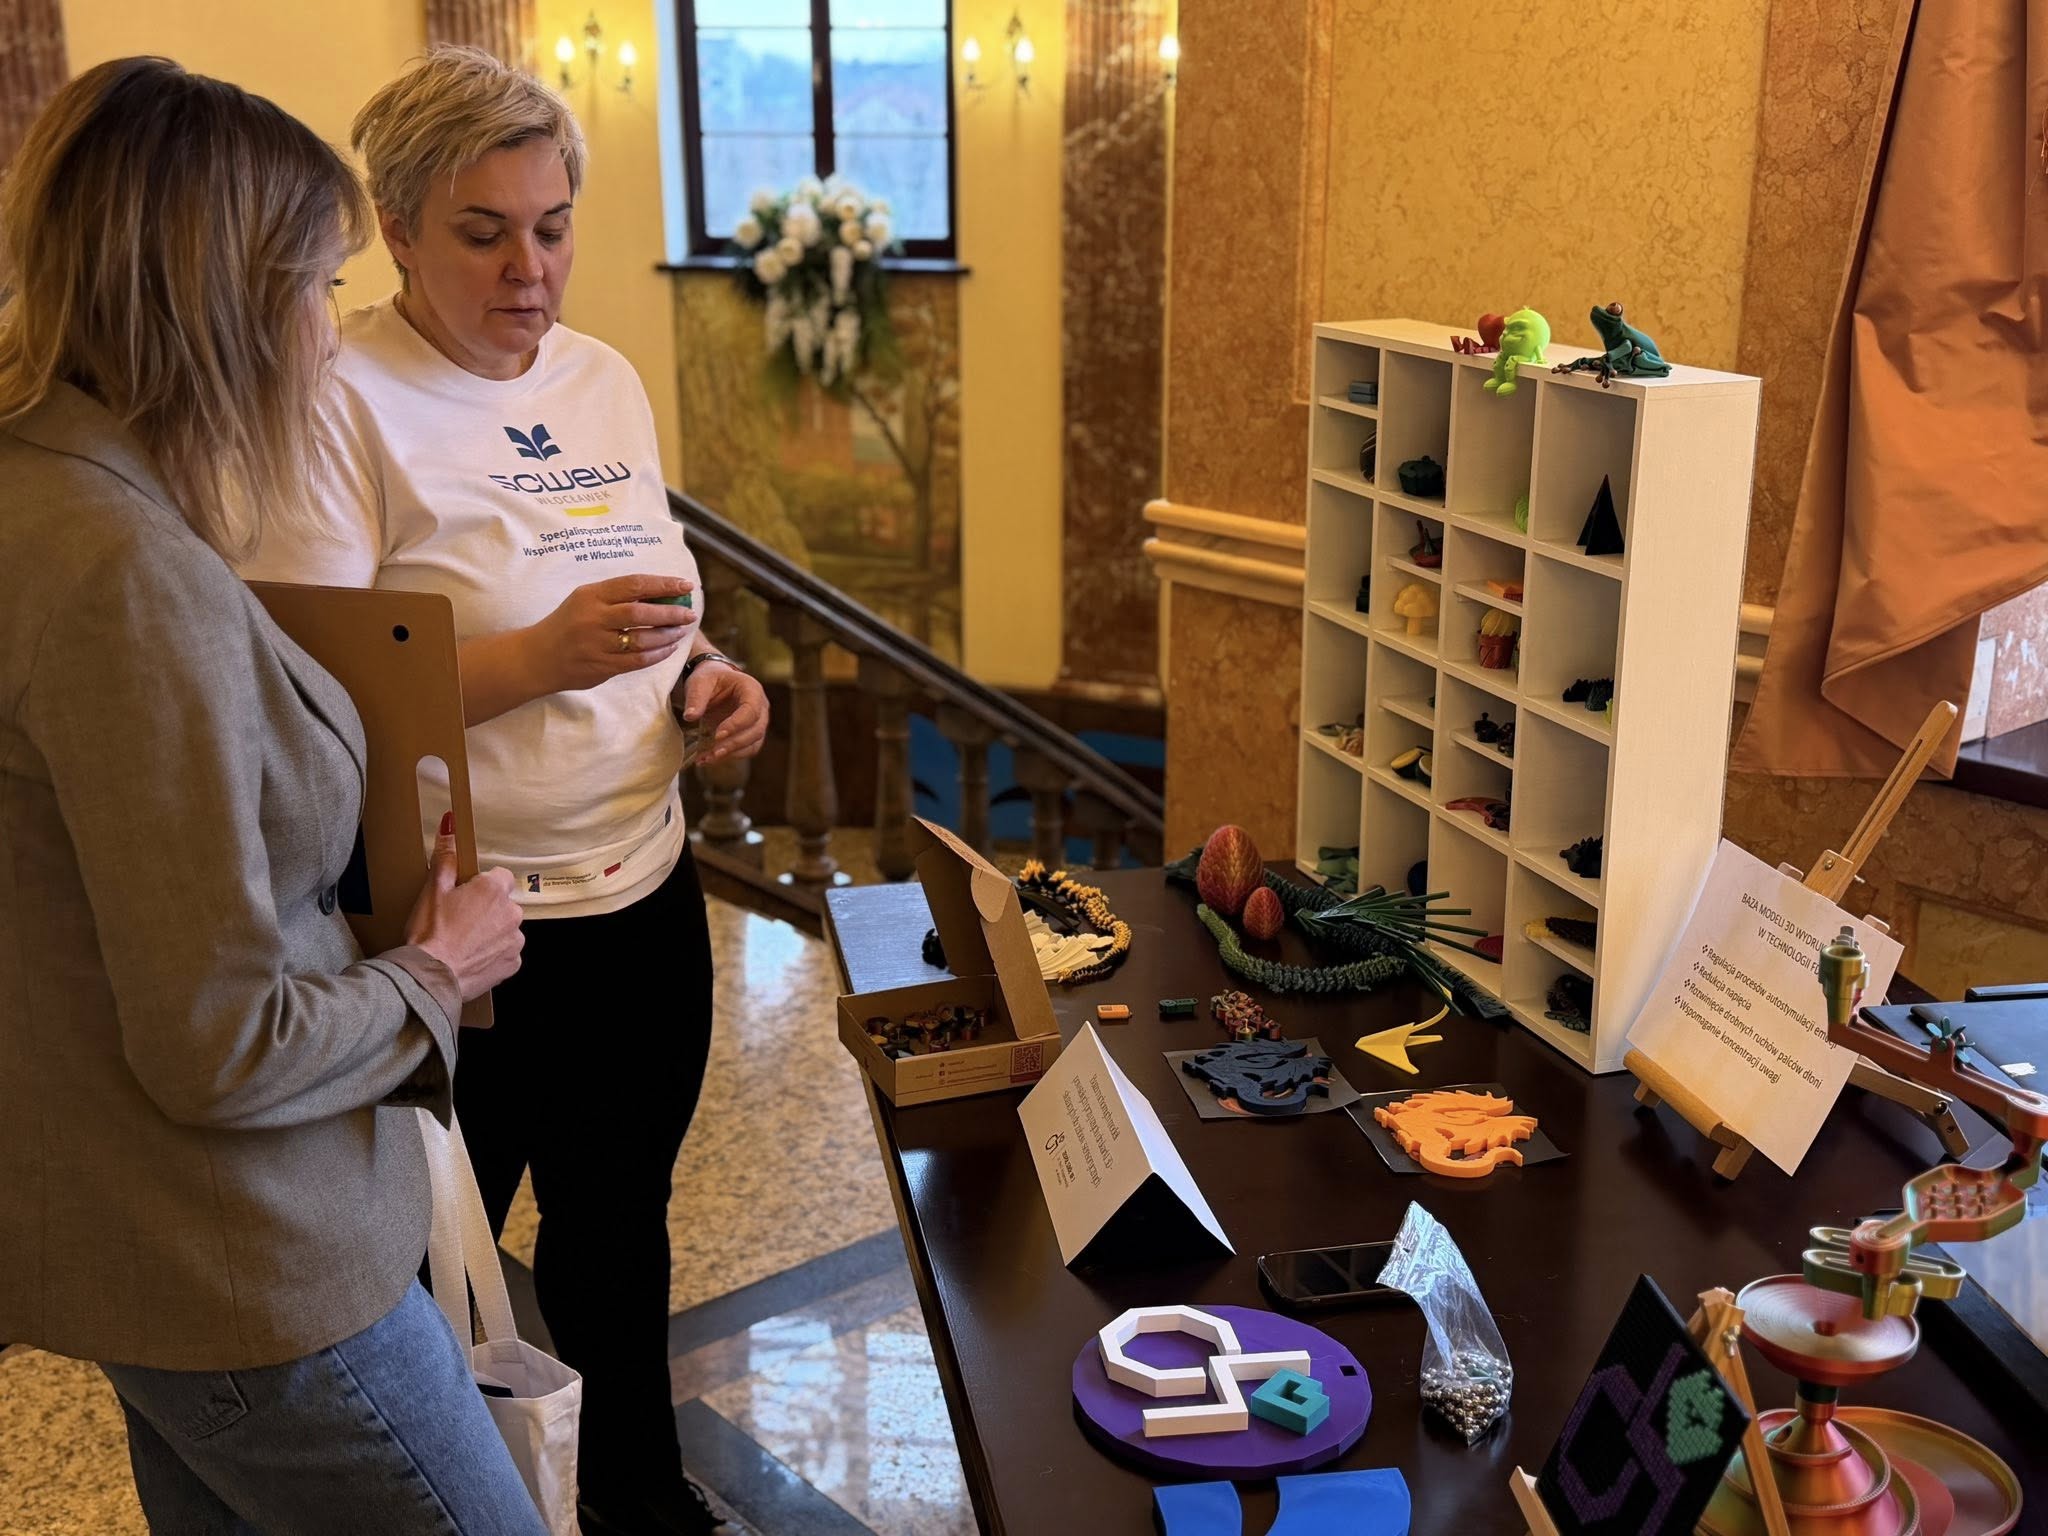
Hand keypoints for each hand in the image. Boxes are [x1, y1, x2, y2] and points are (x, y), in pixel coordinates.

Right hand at [404, 813, 524, 1001]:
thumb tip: (451, 824)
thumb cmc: (430, 932)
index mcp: (494, 890)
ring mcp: (515, 940)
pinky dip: (493, 954)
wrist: (430, 977)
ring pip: (506, 928)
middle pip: (504, 903)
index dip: (481, 886)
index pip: (500, 876)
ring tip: (463, 942)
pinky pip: (506, 952)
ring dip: (491, 932)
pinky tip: (471, 957)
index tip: (464, 896)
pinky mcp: (513, 963)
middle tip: (458, 921)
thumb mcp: (433, 889)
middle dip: (487, 909)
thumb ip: (446, 856)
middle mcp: (512, 912)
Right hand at [526, 574, 697, 693]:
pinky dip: (658, 655)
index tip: (685, 585)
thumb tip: (660, 593)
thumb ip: (617, 596)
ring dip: (668, 636)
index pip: (634, 585)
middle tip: (690, 613)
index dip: (664, 584)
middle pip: (641, 613)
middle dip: (671, 613)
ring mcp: (597, 644)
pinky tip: (669, 648)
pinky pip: (637, 661)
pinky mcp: (601, 666)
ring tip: (681, 631)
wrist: (537, 657)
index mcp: (591, 595)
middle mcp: (594, 618)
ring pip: (643, 640)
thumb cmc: (568, 624)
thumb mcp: (585, 600)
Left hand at [675, 662, 769, 765]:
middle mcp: (760, 707)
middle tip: (714, 752)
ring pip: (753, 744)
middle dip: (735, 744)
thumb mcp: (700, 682)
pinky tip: (708, 759)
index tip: (717, 735)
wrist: (715, 684)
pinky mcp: (750, 735)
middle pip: (756, 730)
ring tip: (708, 759)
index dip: (737, 724)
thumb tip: (690, 716)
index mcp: (751, 689)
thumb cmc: (710, 679)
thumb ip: (696, 697)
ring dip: (732, 754)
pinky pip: (746, 750)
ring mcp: (758, 723)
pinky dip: (729, 757)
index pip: (751, 710)